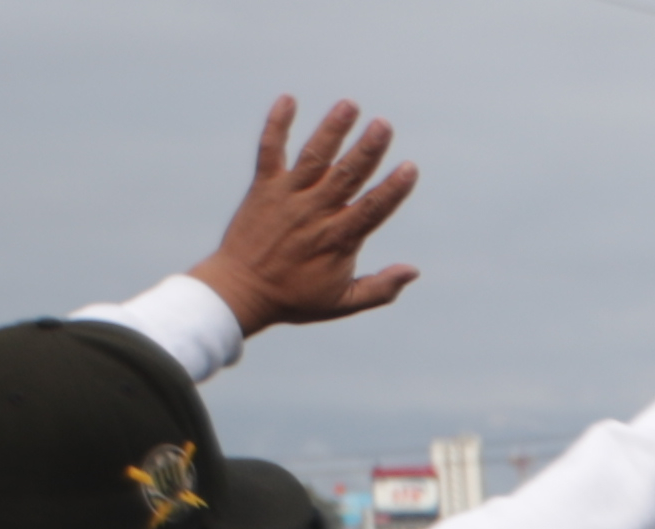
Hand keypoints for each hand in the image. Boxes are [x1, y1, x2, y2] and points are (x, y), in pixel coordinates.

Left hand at [194, 98, 421, 332]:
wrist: (241, 291)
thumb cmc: (294, 298)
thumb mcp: (343, 303)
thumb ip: (381, 288)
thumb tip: (414, 271)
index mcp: (338, 240)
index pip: (372, 209)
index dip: (393, 189)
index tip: (409, 168)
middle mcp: (314, 212)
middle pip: (346, 175)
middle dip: (367, 149)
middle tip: (383, 125)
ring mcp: (287, 196)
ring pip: (314, 157)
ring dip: (332, 129)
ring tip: (349, 105)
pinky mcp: (263, 187)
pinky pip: (270, 149)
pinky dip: (277, 124)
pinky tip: (288, 99)